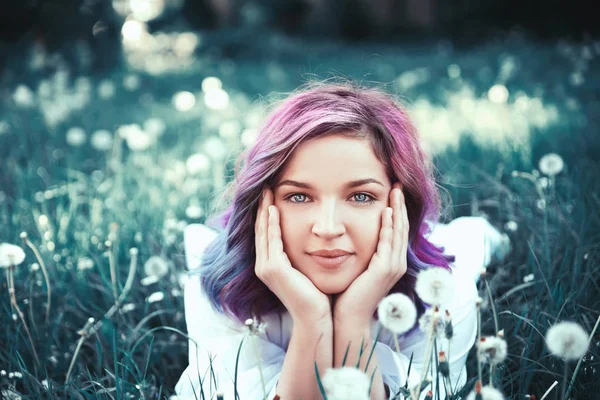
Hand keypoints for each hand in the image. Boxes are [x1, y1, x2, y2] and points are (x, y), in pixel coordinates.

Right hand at [255, 187, 331, 323]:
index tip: (271, 196)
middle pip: (260, 230)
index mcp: (271, 266)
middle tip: (265, 187)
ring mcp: (266, 268)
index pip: (266, 234)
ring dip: (264, 211)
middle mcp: (264, 266)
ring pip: (263, 232)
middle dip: (262, 208)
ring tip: (267, 192)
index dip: (267, 214)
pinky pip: (271, 240)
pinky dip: (271, 224)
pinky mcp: (273, 269)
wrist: (316, 318)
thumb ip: (302, 256)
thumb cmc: (317, 297)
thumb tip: (312, 241)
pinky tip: (274, 209)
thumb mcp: (306, 271)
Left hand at [333, 182, 408, 324]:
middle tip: (397, 184)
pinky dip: (389, 226)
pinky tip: (388, 211)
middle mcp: (396, 263)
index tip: (392, 191)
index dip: (396, 209)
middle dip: (400, 204)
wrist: (347, 317)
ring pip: (398, 231)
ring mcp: (393, 266)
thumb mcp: (356, 266)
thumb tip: (347, 234)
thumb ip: (359, 251)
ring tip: (395, 190)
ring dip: (397, 209)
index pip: (396, 230)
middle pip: (401, 226)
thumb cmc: (347, 293)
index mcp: (390, 261)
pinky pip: (388, 242)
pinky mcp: (384, 270)